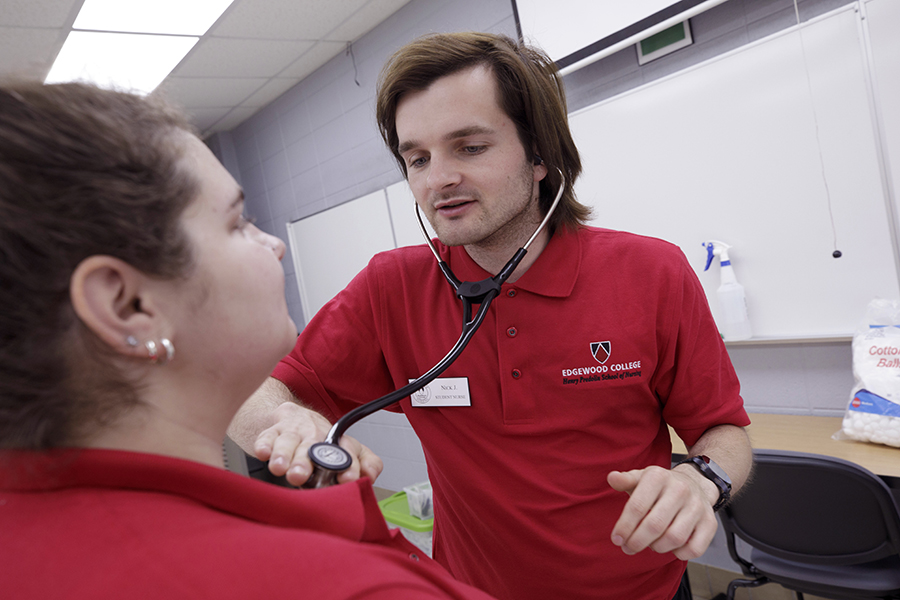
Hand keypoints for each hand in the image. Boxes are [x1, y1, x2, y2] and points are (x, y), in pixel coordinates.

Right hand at [254, 401, 383, 486]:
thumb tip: (370, 477)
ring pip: (288, 442)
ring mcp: (293, 433)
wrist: (296, 418)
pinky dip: (264, 444)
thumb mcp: (349, 452)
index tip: (348, 478)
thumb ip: (366, 464)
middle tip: (302, 476)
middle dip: (306, 461)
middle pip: (313, 446)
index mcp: (339, 441)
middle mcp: (316, 435)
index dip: (351, 465)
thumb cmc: (322, 442)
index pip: (349, 450)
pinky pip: (267, 437)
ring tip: (281, 467)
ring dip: (284, 454)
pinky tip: (264, 453)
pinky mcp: (272, 432)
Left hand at [607, 465, 718, 559]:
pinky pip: (694, 549)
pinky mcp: (710, 523)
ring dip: (656, 547)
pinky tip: (669, 547)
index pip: (637, 507)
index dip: (624, 527)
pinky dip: (679, 554)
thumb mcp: (641, 478)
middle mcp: (680, 490)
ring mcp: (697, 507)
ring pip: (674, 538)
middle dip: (637, 541)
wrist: (694, 483)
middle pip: (654, 525)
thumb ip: (625, 480)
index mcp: (658, 477)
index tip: (616, 539)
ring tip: (649, 544)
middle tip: (628, 547)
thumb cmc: (661, 485)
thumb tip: (612, 478)